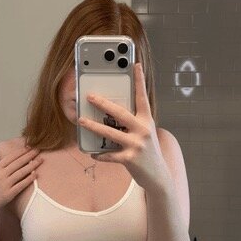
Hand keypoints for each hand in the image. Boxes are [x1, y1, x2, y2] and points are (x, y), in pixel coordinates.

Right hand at [0, 144, 42, 221]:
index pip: (11, 157)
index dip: (21, 151)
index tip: (29, 147)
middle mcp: (1, 175)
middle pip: (18, 162)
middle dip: (29, 155)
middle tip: (38, 149)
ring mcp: (5, 184)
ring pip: (22, 172)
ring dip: (32, 165)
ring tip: (40, 160)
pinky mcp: (9, 194)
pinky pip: (21, 185)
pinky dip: (29, 179)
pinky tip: (35, 175)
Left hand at [77, 62, 170, 192]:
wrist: (158, 175)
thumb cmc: (148, 151)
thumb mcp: (145, 132)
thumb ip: (133, 121)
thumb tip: (110, 111)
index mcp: (147, 120)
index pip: (142, 97)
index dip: (139, 80)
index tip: (135, 64)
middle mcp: (143, 130)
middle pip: (120, 113)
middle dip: (103, 104)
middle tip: (89, 96)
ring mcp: (136, 145)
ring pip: (110, 133)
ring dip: (93, 126)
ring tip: (82, 121)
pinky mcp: (130, 159)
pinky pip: (110, 155)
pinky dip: (100, 154)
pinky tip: (93, 153)